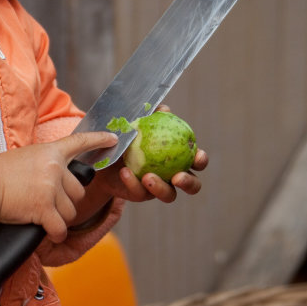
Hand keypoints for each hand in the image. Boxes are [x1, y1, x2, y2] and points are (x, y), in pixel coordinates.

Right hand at [0, 131, 117, 242]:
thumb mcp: (26, 157)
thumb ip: (46, 162)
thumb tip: (58, 174)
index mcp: (50, 152)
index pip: (80, 142)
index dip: (99, 139)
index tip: (114, 139)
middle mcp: (55, 168)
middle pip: (78, 191)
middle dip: (67, 201)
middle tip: (47, 204)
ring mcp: (50, 187)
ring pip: (70, 211)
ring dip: (59, 218)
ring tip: (39, 214)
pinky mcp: (44, 207)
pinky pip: (60, 227)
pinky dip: (55, 233)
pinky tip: (46, 231)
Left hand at [77, 103, 207, 210]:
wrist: (106, 152)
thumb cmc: (129, 135)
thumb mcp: (138, 122)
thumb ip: (152, 116)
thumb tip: (164, 110)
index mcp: (179, 157)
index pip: (197, 161)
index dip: (201, 160)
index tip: (196, 155)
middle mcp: (173, 175)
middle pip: (193, 185)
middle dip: (188, 182)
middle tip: (177, 177)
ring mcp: (158, 188)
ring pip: (169, 195)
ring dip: (160, 188)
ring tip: (148, 177)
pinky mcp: (140, 194)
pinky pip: (140, 192)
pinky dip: (133, 182)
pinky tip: (125, 171)